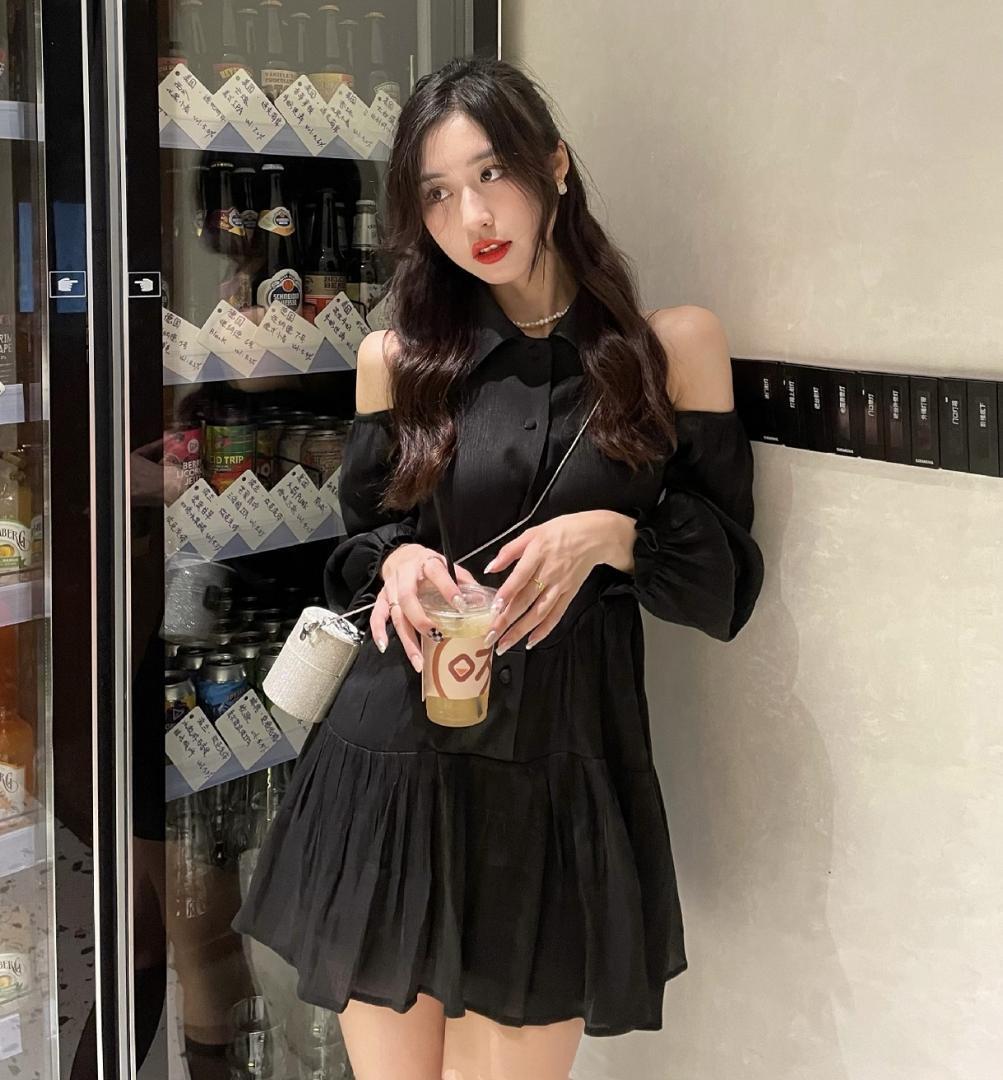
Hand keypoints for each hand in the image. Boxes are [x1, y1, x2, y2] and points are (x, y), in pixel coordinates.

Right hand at [372, 544, 479, 671]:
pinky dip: (378, 631)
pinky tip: (384, 646)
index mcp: (426, 564)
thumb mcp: (447, 564)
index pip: (437, 574)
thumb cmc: (427, 564)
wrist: (401, 555)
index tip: (461, 606)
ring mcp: (392, 588)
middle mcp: (406, 576)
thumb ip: (463, 580)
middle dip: (421, 621)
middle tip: (436, 637)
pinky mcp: (382, 598)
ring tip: (418, 660)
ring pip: (396, 614)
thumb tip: (482, 601)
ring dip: (407, 638)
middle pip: (408, 599)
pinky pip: (377, 615)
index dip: (448, 589)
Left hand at [481, 510, 634, 652]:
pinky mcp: (569, 594)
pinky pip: (556, 615)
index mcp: (537, 554)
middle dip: (506, 620)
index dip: (507, 594)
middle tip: (491, 636)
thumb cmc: (562, 531)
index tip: (494, 609)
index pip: (520, 577)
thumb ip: (509, 551)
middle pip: (525, 600)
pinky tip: (531, 641)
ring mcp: (560, 586)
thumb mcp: (533, 533)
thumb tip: (490, 567)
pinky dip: (544, 630)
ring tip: (505, 645)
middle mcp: (549, 573)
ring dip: (521, 631)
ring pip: (539, 613)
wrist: (595, 536)